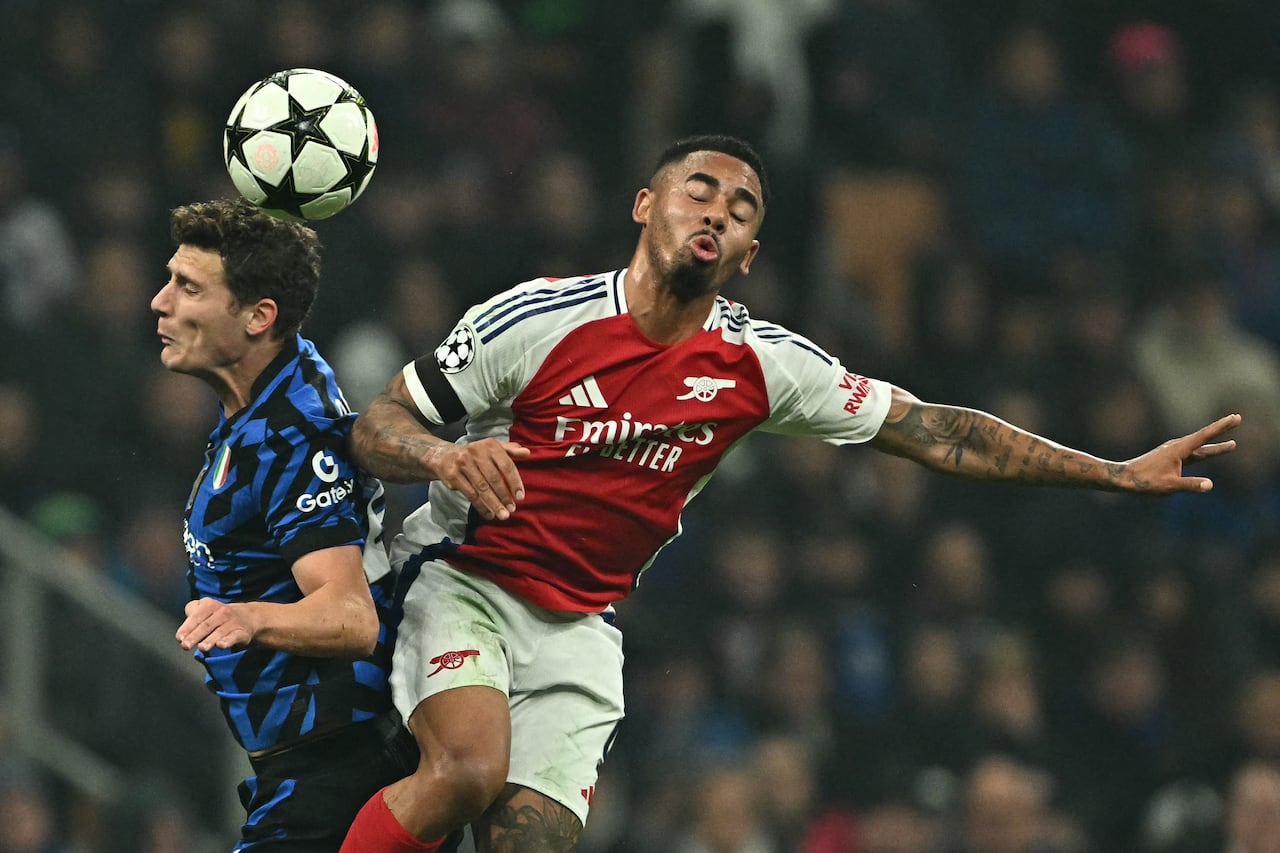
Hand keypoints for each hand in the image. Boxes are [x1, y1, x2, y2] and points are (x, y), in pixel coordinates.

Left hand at [177, 598, 256, 652]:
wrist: (248, 617)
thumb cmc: (218, 616)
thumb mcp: (205, 608)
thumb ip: (191, 613)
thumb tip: (183, 630)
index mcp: (209, 605)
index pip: (196, 617)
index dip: (187, 628)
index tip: (179, 638)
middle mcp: (221, 612)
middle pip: (206, 625)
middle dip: (195, 635)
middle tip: (185, 645)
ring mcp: (232, 622)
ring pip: (219, 632)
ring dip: (210, 640)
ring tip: (202, 648)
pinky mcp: (241, 632)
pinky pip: (234, 637)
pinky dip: (227, 641)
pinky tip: (221, 645)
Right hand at [429, 438, 529, 519]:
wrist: (444, 456)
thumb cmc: (476, 454)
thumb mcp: (493, 448)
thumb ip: (510, 451)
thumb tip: (527, 453)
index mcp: (490, 446)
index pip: (506, 465)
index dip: (515, 482)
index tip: (520, 497)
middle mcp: (476, 452)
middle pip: (494, 478)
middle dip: (504, 496)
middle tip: (512, 509)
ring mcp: (463, 464)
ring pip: (482, 488)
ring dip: (494, 504)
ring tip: (503, 515)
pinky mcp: (453, 476)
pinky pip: (470, 494)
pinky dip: (480, 506)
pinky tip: (488, 513)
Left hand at [1122, 413, 1241, 493]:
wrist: (1123, 477)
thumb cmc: (1145, 482)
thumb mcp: (1169, 486)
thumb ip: (1189, 485)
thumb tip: (1210, 485)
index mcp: (1178, 450)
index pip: (1204, 436)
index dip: (1222, 427)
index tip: (1235, 417)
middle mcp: (1176, 446)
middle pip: (1204, 438)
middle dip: (1221, 430)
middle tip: (1237, 419)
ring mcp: (1172, 451)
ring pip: (1198, 447)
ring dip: (1214, 445)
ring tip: (1231, 444)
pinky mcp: (1168, 456)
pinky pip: (1190, 452)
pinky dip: (1202, 450)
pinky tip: (1204, 452)